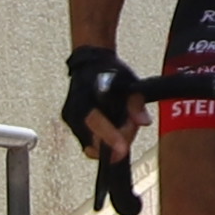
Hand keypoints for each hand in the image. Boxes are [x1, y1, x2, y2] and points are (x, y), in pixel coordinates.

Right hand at [59, 46, 139, 164]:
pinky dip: (104, 139)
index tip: (122, 150)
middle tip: (130, 131)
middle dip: (115, 142)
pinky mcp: (73, 127)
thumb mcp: (129, 80)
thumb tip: (143, 122)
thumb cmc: (110, 71)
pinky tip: (114, 129)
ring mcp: (71, 121)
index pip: (96, 122)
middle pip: (94, 140)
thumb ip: (136, 102)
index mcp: (85, 97)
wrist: (90, 64)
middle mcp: (73, 112)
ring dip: (110, 142)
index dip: (110, 137)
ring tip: (123, 125)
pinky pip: (89, 141)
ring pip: (91, 145)